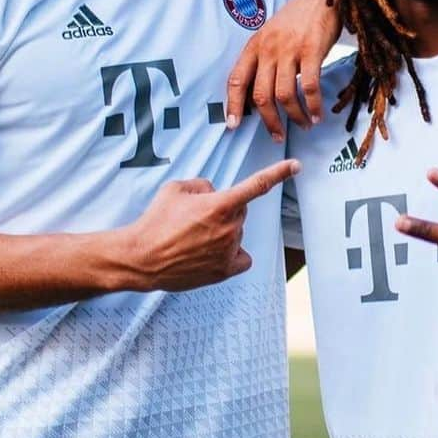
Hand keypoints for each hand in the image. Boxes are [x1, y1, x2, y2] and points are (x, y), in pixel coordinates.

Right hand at [119, 160, 299, 291]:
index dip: (279, 173)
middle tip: (194, 218)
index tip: (296, 166)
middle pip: (240, 212)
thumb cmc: (156, 221)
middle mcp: (230, 228)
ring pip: (236, 233)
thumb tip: (213, 193)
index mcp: (220, 204)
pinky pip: (242, 258)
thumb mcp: (176, 189)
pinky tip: (215, 253)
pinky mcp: (224, 270)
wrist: (141, 258)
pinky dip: (233, 254)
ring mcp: (229, 251)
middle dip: (223, 210)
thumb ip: (202, 185)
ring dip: (222, 231)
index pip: (257, 185)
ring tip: (193, 238)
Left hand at [225, 0, 339, 140]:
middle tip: (278, 136)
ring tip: (305, 126)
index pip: (236, 80)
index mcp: (254, 46)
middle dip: (269, 121)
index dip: (233, 105)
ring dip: (295, 117)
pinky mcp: (312, 50)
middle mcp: (268, 48)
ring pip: (284, 95)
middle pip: (261, 95)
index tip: (233, 126)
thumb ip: (263, 61)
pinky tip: (317, 115)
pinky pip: (309, 86)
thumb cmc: (297, 20)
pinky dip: (313, 105)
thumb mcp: (271, 36)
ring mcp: (289, 49)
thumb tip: (258, 96)